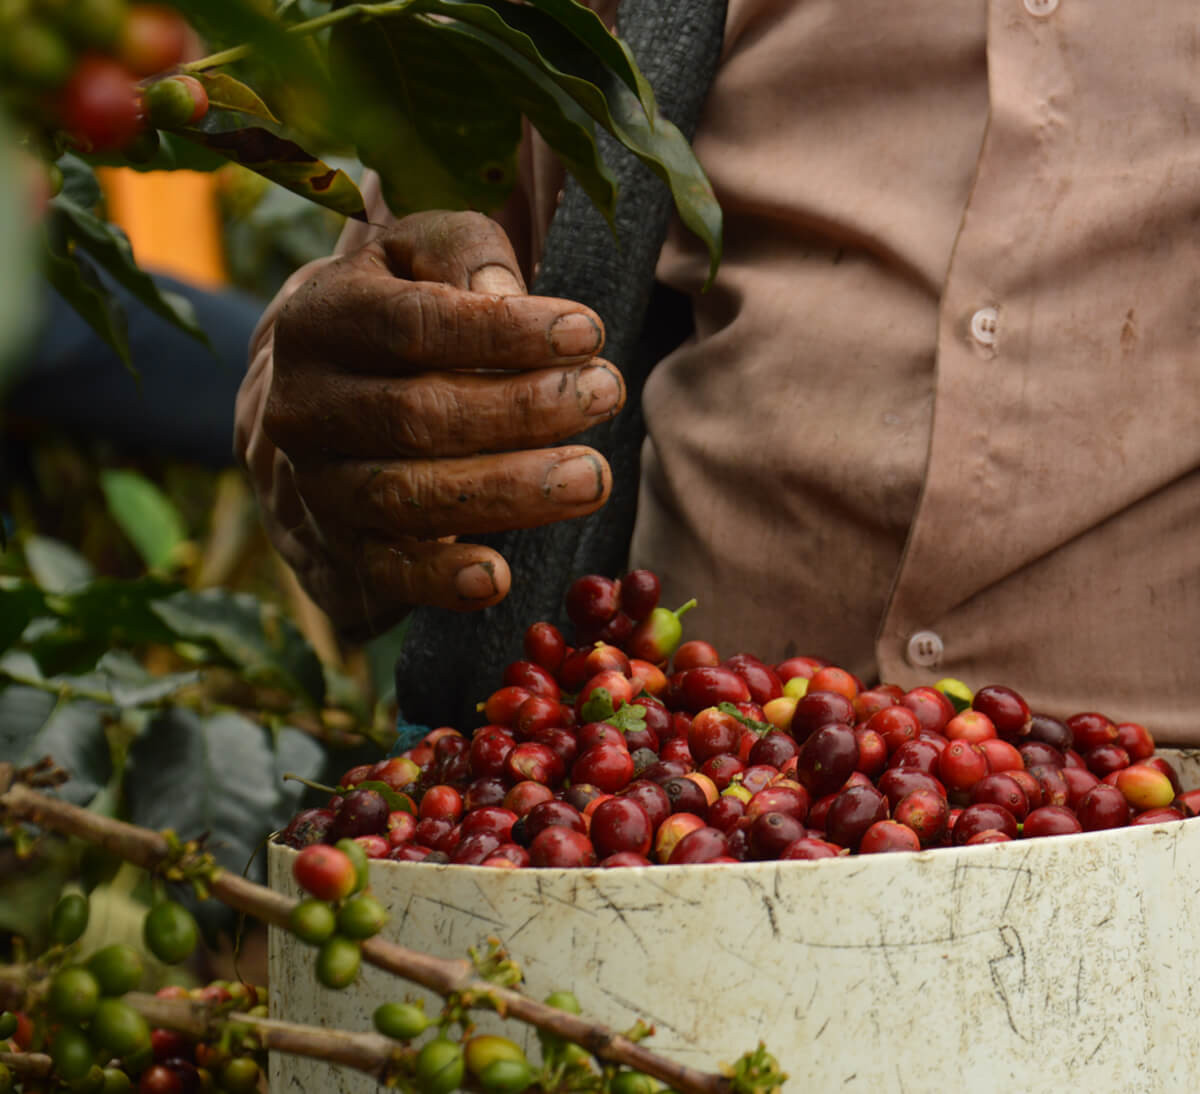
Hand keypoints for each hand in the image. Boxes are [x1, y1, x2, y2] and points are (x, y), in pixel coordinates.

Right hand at [259, 210, 623, 633]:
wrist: (322, 383)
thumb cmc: (396, 303)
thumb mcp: (420, 253)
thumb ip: (463, 256)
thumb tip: (505, 299)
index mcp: (318, 318)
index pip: (413, 326)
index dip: (502, 333)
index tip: (586, 333)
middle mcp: (302, 405)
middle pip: (415, 416)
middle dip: (523, 411)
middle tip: (605, 395)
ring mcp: (313, 482)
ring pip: (404, 497)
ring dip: (506, 493)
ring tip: (592, 478)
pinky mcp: (336, 545)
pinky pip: (383, 571)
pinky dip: (438, 580)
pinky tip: (497, 578)